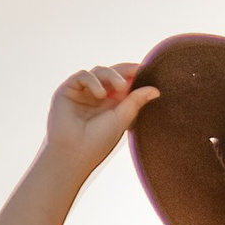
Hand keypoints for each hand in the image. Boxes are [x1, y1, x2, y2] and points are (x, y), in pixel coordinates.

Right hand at [43, 61, 158, 173]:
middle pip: (112, 74)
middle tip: (138, 70)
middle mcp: (97, 96)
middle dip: (125, 71)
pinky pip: (83, 75)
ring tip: (120, 87)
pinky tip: (100, 94)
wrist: (73, 153)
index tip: (149, 70)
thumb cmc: (98, 142)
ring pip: (99, 71)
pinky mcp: (68, 90)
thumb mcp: (121, 119)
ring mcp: (82, 92)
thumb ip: (135, 101)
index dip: (134, 75)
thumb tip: (156, 90)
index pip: (124, 83)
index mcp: (111, 104)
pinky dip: (93, 81)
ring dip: (111, 76)